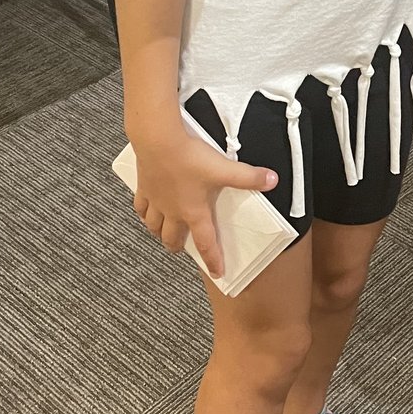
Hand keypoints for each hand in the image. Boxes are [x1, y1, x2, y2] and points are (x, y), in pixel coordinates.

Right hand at [130, 120, 276, 278]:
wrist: (158, 141)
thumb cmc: (190, 157)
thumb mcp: (225, 168)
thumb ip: (249, 177)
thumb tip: (272, 180)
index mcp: (194, 212)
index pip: (205, 243)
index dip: (212, 260)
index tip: (216, 272)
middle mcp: (172, 212)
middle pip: (172, 239)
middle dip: (177, 246)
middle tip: (182, 248)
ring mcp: (155, 202)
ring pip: (153, 226)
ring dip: (159, 233)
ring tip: (164, 233)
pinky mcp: (144, 188)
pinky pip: (140, 207)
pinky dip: (143, 213)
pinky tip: (146, 212)